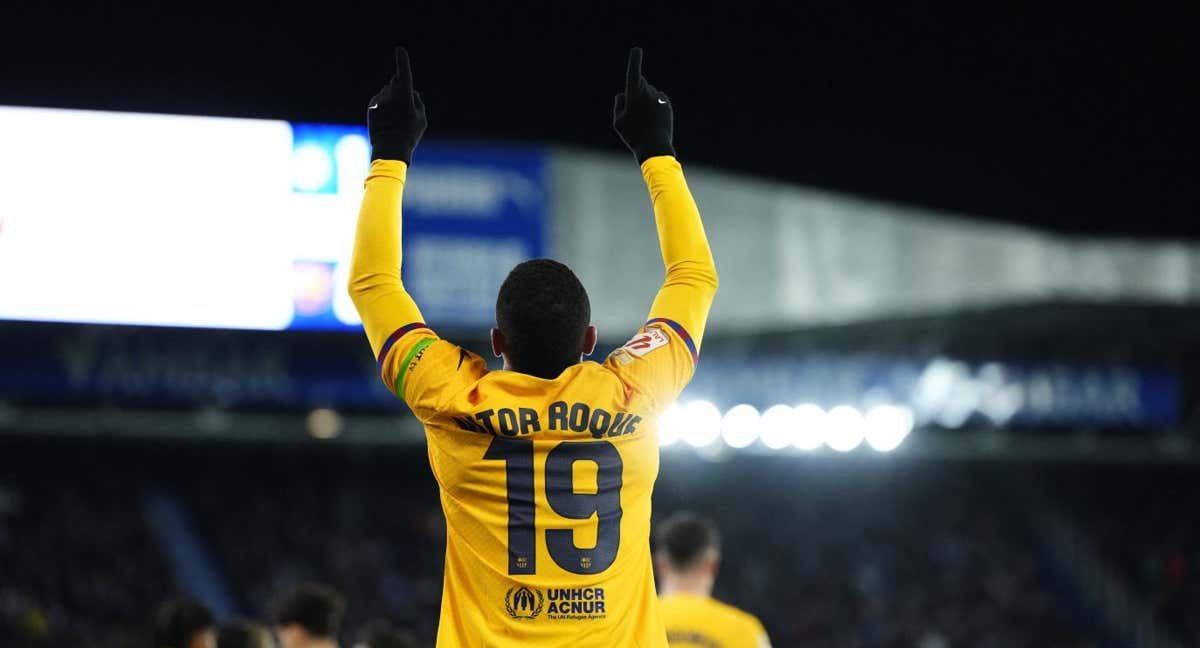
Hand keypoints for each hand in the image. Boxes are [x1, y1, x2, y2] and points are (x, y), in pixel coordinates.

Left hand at [368, 46, 427, 163]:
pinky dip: (383, 106)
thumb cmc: (410, 134)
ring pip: (387, 93)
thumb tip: (412, 92)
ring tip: (395, 119)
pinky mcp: (371, 106)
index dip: (403, 61)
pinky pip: (379, 100)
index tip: (400, 50)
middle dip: (400, 89)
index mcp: (405, 96)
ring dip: (391, 100)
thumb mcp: (422, 119)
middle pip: (396, 83)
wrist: (389, 148)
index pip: (404, 73)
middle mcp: (390, 94)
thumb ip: (418, 101)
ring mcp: (379, 100)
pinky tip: (386, 121)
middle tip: (404, 108)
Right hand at [612, 47, 674, 162]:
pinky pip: (658, 100)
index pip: (633, 73)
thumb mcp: (618, 122)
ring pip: (649, 93)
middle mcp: (648, 93)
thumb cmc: (633, 136)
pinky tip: (653, 121)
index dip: (634, 61)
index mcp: (634, 95)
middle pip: (640, 83)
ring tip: (644, 121)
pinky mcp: (667, 104)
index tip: (636, 50)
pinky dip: (654, 106)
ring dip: (645, 101)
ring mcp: (659, 98)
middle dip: (636, 91)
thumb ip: (618, 104)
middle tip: (634, 112)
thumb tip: (623, 94)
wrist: (654, 147)